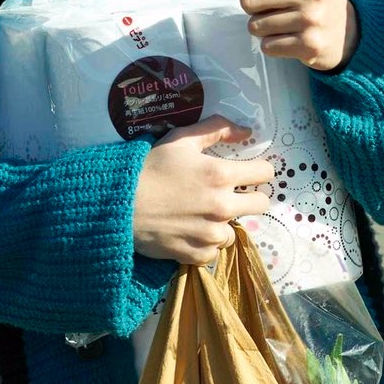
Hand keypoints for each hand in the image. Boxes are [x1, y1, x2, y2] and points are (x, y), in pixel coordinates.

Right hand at [132, 117, 275, 263]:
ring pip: (235, 229)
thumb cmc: (148, 168)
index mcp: (221, 175)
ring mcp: (210, 233)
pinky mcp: (197, 254)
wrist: (118, 206)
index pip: (264, 174)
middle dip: (248, 197)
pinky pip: (214, 250)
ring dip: (223, 223)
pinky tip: (188, 231)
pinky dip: (205, 243)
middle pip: (261, 204)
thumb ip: (216, 129)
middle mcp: (222, 206)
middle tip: (228, 195)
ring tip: (200, 215)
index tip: (247, 173)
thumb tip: (246, 131)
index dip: (257, 170)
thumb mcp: (180, 139)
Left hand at [235, 0, 360, 70]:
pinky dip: (272, 44)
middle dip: (251, 6)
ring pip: (255, 26)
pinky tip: (288, 38)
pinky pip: (267, 46)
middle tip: (264, 7)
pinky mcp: (309, 45)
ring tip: (280, 23)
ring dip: (262, 27)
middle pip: (248, 1)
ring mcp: (310, 19)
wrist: (348, 28)